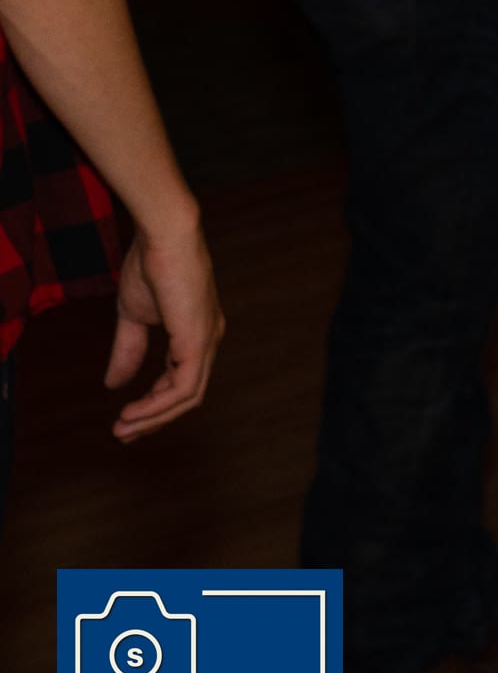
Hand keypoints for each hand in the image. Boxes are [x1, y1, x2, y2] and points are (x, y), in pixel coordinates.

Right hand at [105, 217, 222, 441]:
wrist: (162, 238)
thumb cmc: (150, 267)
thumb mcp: (133, 316)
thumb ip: (128, 350)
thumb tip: (114, 385)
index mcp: (197, 333)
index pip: (183, 380)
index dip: (155, 404)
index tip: (128, 420)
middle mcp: (208, 340)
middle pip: (189, 394)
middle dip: (155, 418)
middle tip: (125, 435)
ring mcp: (207, 341)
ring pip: (187, 396)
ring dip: (153, 417)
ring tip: (122, 428)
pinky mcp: (198, 340)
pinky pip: (183, 386)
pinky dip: (158, 404)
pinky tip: (132, 412)